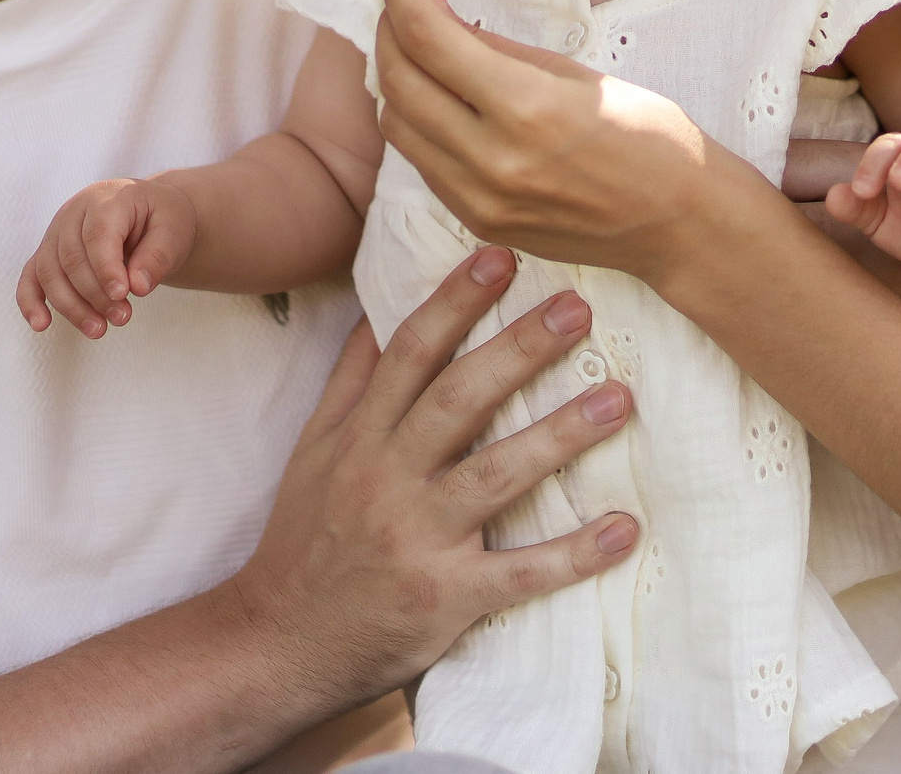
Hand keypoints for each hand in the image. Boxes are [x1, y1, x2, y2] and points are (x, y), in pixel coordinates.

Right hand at [16, 176, 197, 336]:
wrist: (151, 214)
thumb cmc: (162, 221)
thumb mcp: (174, 232)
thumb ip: (157, 257)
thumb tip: (137, 287)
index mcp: (107, 199)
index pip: (98, 235)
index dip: (106, 268)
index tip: (122, 295)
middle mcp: (74, 212)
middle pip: (72, 258)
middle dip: (95, 294)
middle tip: (123, 318)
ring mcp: (56, 232)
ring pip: (50, 272)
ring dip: (71, 306)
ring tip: (99, 330)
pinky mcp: (48, 252)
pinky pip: (31, 277)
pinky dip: (31, 302)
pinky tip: (41, 325)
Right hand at [237, 246, 639, 714]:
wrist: (276, 644)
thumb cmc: (306, 539)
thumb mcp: (315, 451)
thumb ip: (353, 380)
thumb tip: (381, 306)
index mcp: (361, 438)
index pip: (409, 354)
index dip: (454, 302)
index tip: (501, 257)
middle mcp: (387, 479)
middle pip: (459, 401)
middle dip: (520, 350)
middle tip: (579, 308)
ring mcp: (418, 540)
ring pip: (495, 476)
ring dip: (561, 436)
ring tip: (621, 399)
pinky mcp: (446, 599)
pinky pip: (518, 574)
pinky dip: (572, 554)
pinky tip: (624, 529)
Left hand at [373, 0, 750, 283]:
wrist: (680, 222)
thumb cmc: (649, 136)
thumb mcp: (579, 74)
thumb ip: (500, 49)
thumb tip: (440, 13)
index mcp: (527, 108)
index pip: (429, 37)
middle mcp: (492, 159)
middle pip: (398, 80)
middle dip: (391, 27)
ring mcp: (479, 199)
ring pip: (397, 125)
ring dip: (397, 77)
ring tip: (420, 46)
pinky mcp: (478, 222)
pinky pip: (423, 162)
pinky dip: (419, 121)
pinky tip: (442, 98)